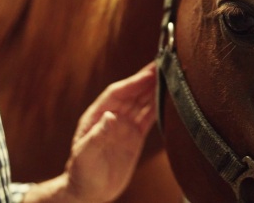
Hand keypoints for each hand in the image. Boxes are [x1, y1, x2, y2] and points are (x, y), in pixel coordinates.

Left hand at [65, 62, 156, 201]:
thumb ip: (98, 135)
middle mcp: (113, 116)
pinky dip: (158, 107)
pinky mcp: (134, 137)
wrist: (90, 191)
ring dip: (155, 90)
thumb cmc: (82, 172)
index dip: (134, 82)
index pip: (118, 93)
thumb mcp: (86, 154)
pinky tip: (168, 98)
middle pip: (133, 93)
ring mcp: (125, 126)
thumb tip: (111, 116)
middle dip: (148, 79)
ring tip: (171, 76)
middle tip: (165, 65)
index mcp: (98, 115)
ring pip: (143, 103)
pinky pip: (148, 118)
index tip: (149, 72)